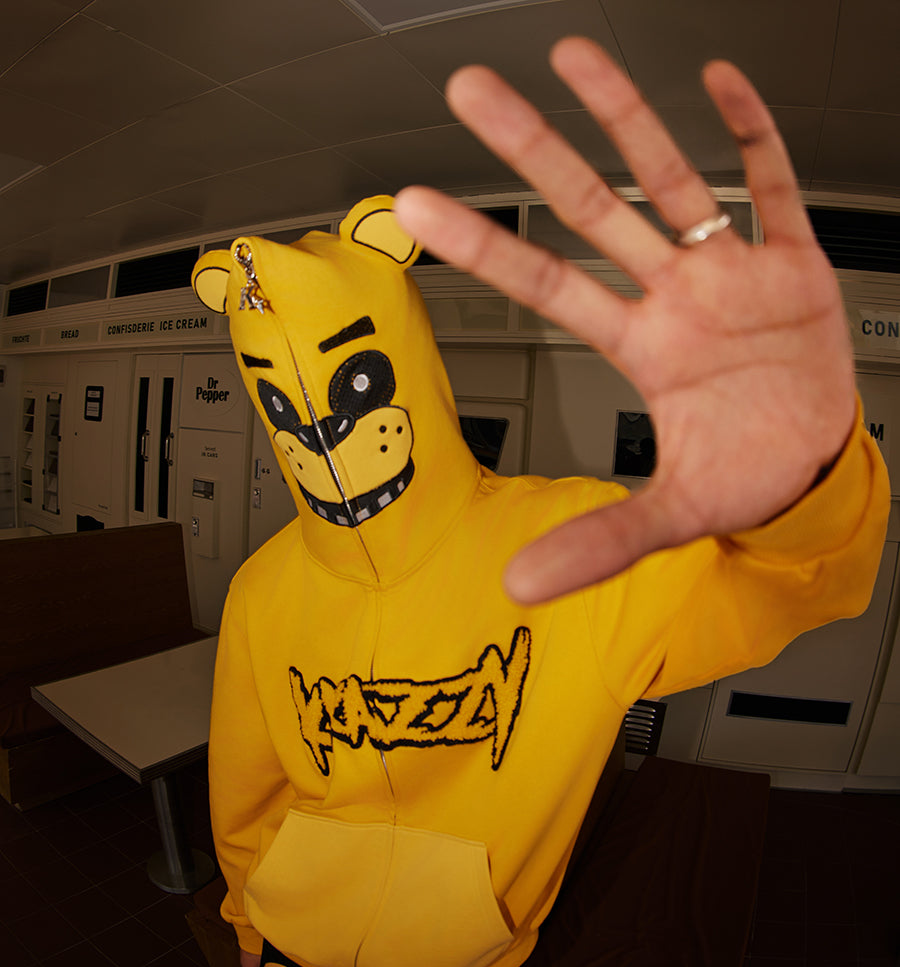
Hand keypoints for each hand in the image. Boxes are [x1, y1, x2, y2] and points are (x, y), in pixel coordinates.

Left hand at [394, 38, 855, 603]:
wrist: (818, 463)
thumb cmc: (747, 472)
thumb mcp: (672, 515)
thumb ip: (600, 542)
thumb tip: (520, 585)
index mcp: (642, 347)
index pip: (547, 284)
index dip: (485, 247)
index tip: (419, 207)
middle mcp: (674, 297)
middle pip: (593, 209)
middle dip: (534, 150)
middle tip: (470, 92)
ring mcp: (730, 274)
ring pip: (671, 182)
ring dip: (627, 120)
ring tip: (577, 57)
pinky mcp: (793, 265)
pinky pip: (770, 188)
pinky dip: (751, 136)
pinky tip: (720, 84)